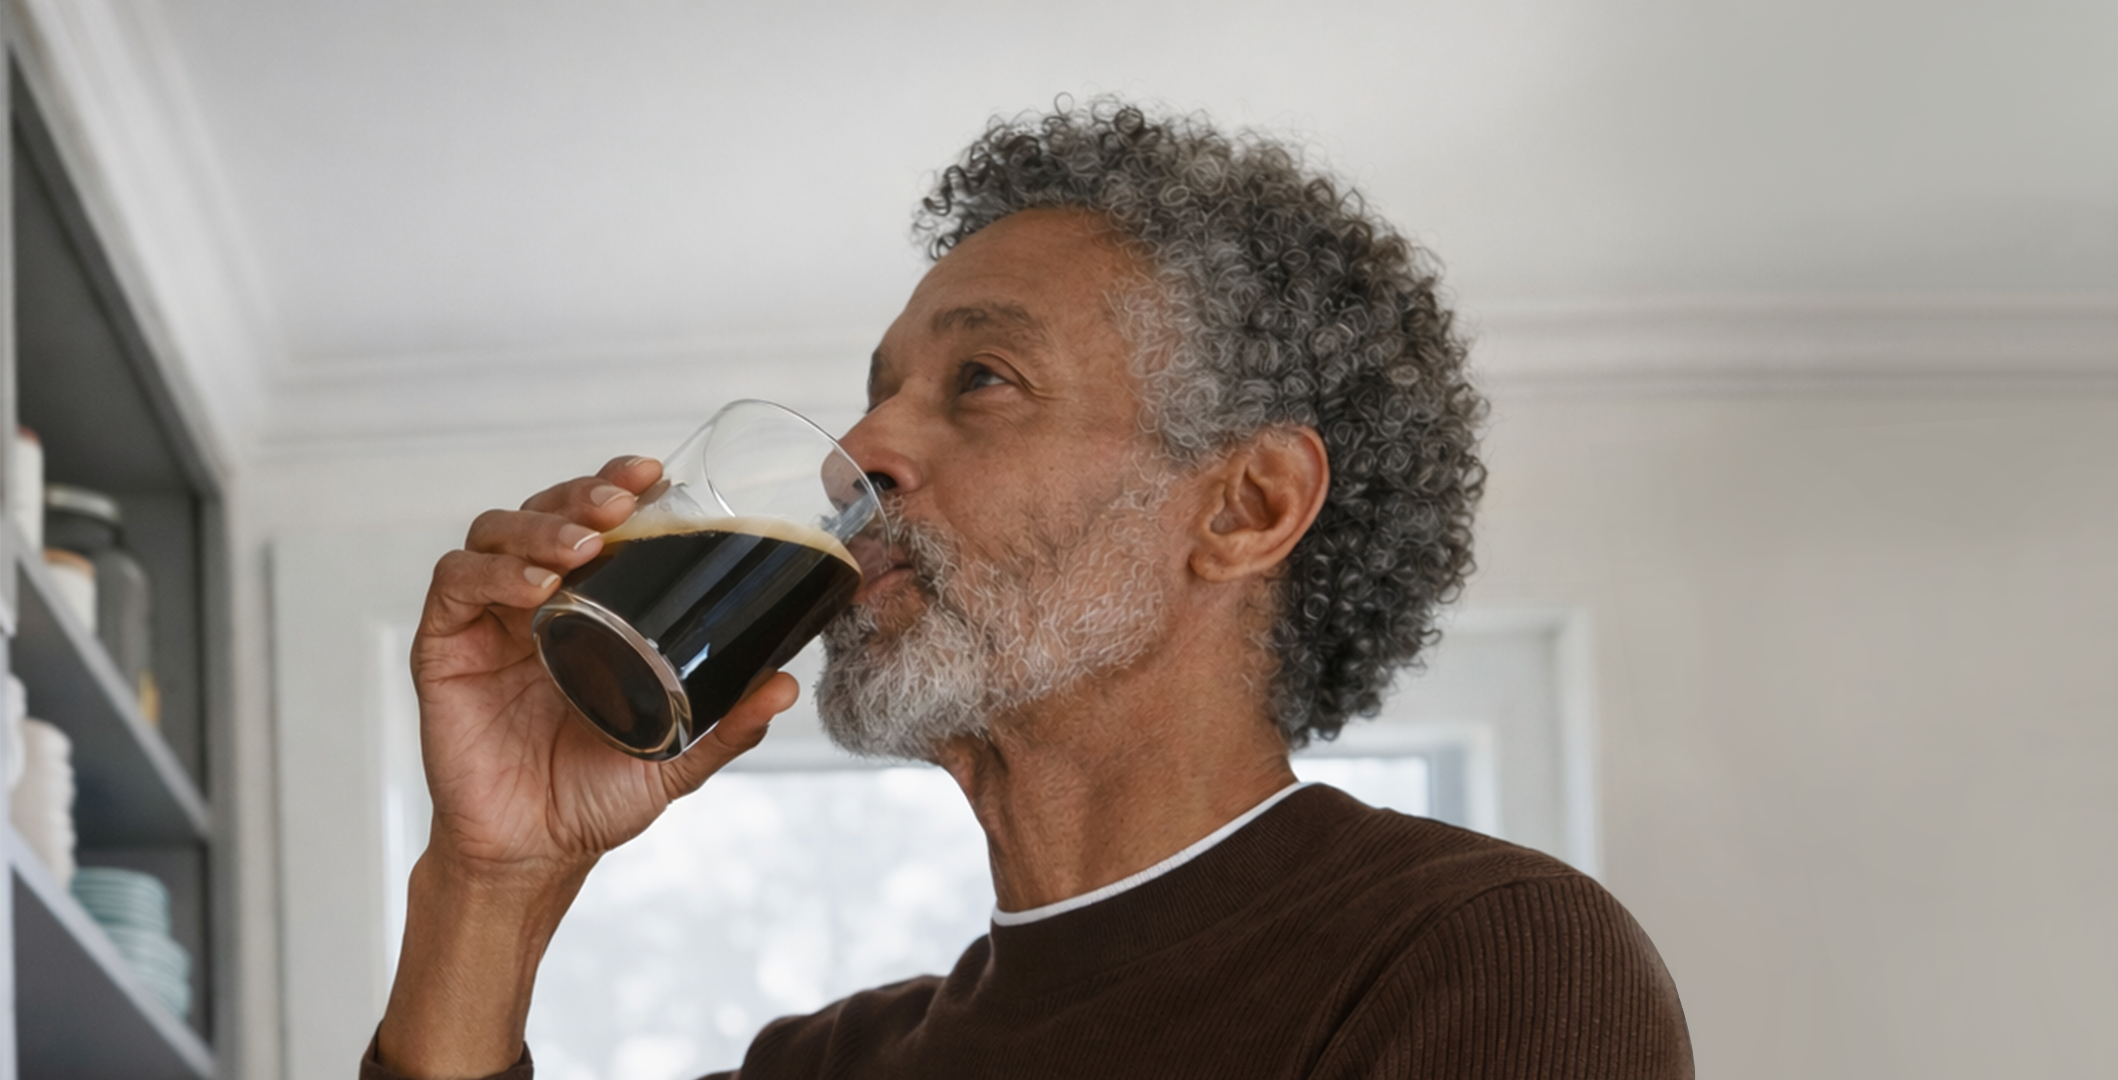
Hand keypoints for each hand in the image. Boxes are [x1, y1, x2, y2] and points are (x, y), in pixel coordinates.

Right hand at [411, 453, 795, 879]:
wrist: (535, 853)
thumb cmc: (597, 796)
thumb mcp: (676, 756)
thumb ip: (728, 725)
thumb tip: (785, 686)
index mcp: (587, 608)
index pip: (595, 521)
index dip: (617, 486)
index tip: (655, 474)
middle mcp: (533, 602)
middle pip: (544, 511)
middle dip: (581, 494)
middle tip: (620, 503)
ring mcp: (487, 622)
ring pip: (495, 534)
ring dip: (538, 526)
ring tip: (581, 549)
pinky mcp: (444, 648)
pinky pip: (454, 587)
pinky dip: (489, 574)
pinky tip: (532, 587)